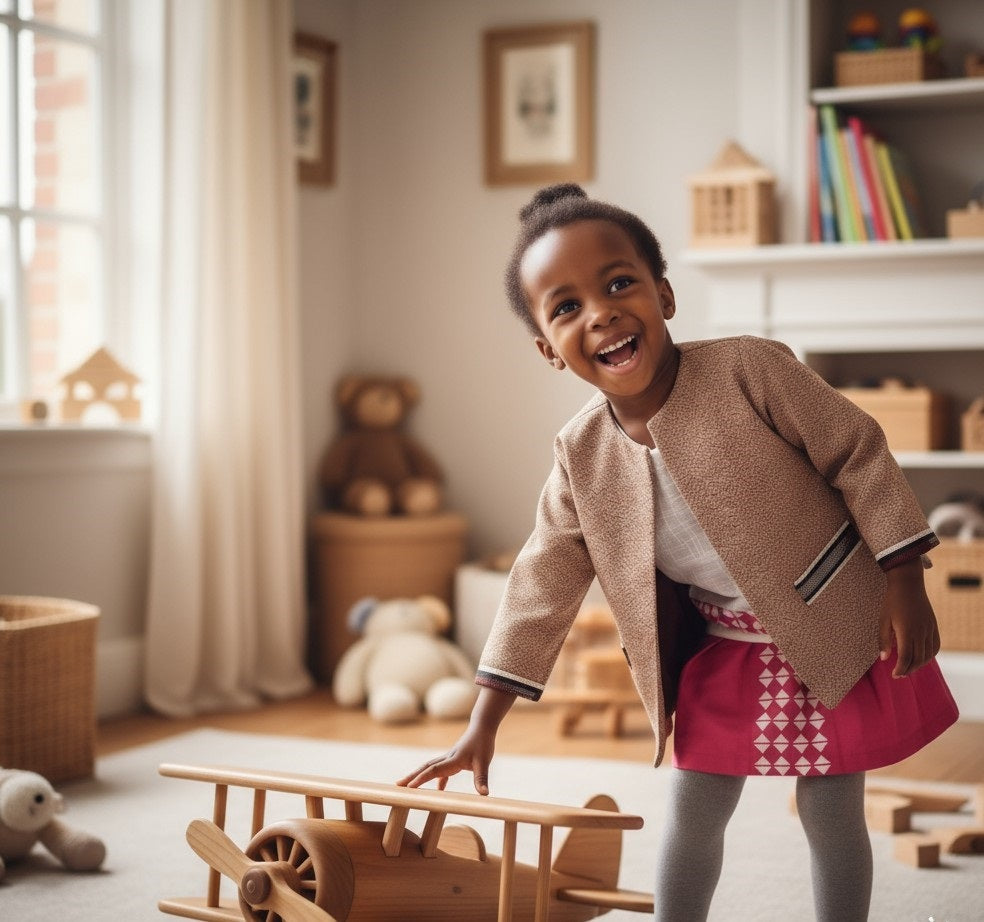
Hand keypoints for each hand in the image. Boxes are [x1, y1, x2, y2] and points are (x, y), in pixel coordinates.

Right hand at [396, 724, 495, 794]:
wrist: (482, 727)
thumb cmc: (483, 743)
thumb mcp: (484, 762)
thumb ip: (481, 778)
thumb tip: (484, 795)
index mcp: (453, 760)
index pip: (434, 770)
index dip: (421, 779)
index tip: (409, 787)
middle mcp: (447, 758)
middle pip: (426, 768)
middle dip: (411, 777)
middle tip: (397, 785)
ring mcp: (449, 758)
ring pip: (430, 768)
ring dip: (419, 776)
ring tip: (408, 786)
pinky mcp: (453, 759)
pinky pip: (441, 770)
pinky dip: (438, 780)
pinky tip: (439, 789)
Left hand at [878, 558, 940, 676]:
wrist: (908, 585)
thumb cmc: (892, 602)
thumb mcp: (883, 620)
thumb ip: (884, 640)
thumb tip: (884, 659)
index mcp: (906, 631)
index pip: (906, 657)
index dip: (900, 669)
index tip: (894, 675)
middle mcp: (921, 632)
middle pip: (917, 658)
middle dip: (908, 669)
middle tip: (899, 674)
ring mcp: (929, 629)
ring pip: (928, 654)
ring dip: (919, 664)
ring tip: (908, 668)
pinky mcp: (934, 626)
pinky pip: (935, 646)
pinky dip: (930, 655)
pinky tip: (922, 658)